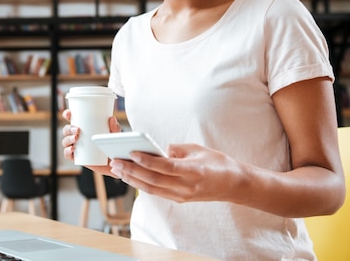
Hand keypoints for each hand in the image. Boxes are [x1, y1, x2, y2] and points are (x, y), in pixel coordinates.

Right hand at [61, 109, 120, 161]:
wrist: (114, 161)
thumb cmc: (111, 144)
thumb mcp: (114, 134)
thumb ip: (114, 127)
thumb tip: (111, 118)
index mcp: (83, 127)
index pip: (71, 119)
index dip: (67, 114)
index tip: (69, 113)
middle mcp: (76, 136)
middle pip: (66, 130)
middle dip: (69, 128)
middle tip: (77, 129)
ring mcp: (75, 146)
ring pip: (65, 141)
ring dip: (68, 138)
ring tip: (76, 138)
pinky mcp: (76, 157)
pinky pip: (67, 154)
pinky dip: (67, 151)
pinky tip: (72, 149)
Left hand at [109, 143, 244, 203]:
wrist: (234, 185)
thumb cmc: (217, 162)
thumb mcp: (197, 149)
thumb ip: (175, 149)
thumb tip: (156, 150)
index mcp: (193, 171)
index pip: (165, 166)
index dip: (147, 161)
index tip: (132, 152)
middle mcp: (186, 186)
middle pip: (154, 180)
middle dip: (132, 171)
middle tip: (115, 162)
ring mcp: (182, 195)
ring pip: (152, 189)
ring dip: (132, 179)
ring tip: (117, 169)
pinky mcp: (179, 199)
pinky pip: (156, 192)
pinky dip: (141, 184)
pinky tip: (130, 177)